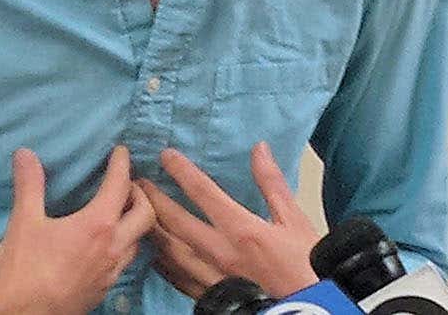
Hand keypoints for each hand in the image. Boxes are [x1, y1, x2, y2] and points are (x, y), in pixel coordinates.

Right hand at [0, 146, 154, 314]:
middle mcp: (113, 248)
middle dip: (141, 195)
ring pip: (139, 242)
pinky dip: (124, 245)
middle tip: (126, 183)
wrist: (21, 314)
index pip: (119, 187)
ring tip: (119, 212)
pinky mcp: (104, 290)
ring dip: (136, 222)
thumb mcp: (24, 221)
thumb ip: (29, 185)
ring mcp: (111, 273)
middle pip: (145, 216)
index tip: (121, 151)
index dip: (121, 165)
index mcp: (97, 226)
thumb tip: (26, 154)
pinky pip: (125, 262)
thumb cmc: (24, 266)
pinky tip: (106, 245)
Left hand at [137, 142, 319, 298]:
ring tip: (137, 211)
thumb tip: (259, 149)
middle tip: (136, 183)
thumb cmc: (306, 267)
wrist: (311, 311)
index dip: (181, 170)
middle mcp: (220, 252)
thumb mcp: (295, 222)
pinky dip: (161, 260)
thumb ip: (273, 185)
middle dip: (152, 199)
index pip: (203, 192)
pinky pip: (174, 276)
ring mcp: (210, 276)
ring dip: (151, 228)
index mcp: (242, 230)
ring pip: (168, 250)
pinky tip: (153, 250)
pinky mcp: (207, 294)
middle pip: (174, 221)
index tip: (164, 155)